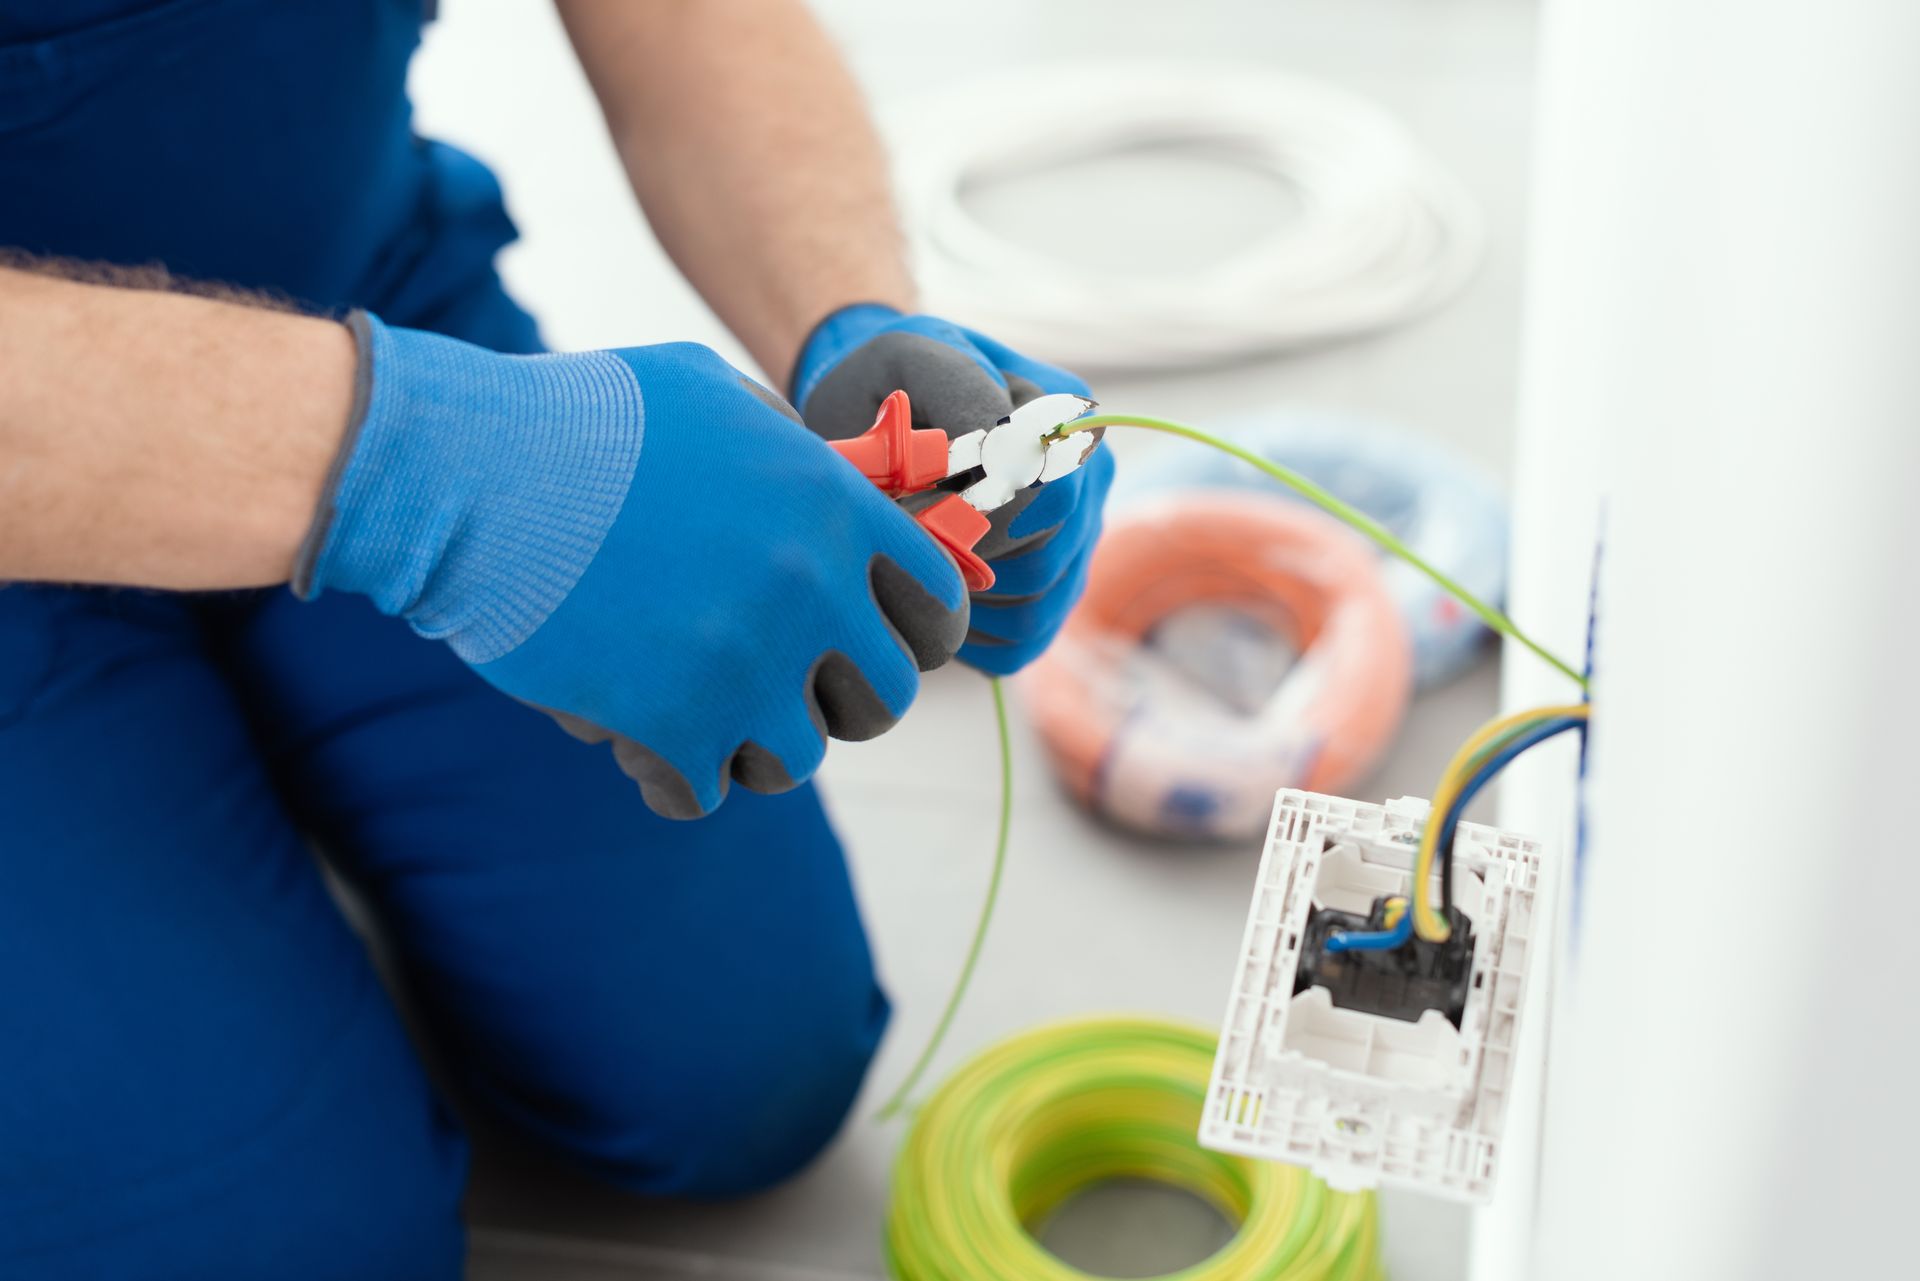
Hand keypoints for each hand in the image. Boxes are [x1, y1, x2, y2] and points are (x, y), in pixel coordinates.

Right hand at [298, 313, 968, 818]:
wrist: (465, 474)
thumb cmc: (583, 423)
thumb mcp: (713, 400)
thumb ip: (797, 458)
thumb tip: (855, 496)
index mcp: (833, 507)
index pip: (939, 608)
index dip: (912, 634)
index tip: (868, 641)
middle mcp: (810, 589)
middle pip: (884, 700)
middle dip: (837, 702)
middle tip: (779, 686)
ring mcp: (745, 664)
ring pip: (797, 760)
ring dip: (750, 744)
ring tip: (697, 708)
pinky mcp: (672, 727)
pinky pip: (703, 793)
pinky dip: (673, 777)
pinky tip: (636, 737)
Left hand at [790, 304, 1113, 675]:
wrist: (876, 409)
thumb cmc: (888, 379)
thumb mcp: (911, 359)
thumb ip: (957, 391)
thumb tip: (1000, 463)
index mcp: (1068, 417)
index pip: (1046, 499)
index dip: (973, 518)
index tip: (905, 505)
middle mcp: (1090, 482)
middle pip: (1042, 564)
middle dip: (958, 560)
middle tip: (899, 535)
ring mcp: (1078, 541)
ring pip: (1035, 611)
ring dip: (961, 600)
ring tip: (912, 556)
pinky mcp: (1053, 592)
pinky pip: (1023, 644)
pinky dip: (970, 635)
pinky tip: (932, 590)